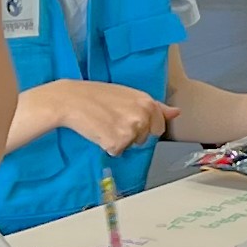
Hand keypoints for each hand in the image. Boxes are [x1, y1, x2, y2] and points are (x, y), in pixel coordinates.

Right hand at [45, 80, 168, 154]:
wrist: (70, 99)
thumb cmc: (96, 95)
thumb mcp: (129, 95)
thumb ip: (155, 106)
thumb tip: (176, 112)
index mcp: (148, 103)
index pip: (159, 127)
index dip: (143, 126)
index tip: (127, 118)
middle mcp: (143, 116)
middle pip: (145, 139)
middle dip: (131, 134)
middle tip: (112, 120)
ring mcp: (131, 130)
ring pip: (130, 146)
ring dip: (118, 140)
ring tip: (104, 123)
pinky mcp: (117, 143)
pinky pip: (116, 151)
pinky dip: (107, 146)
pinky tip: (98, 131)